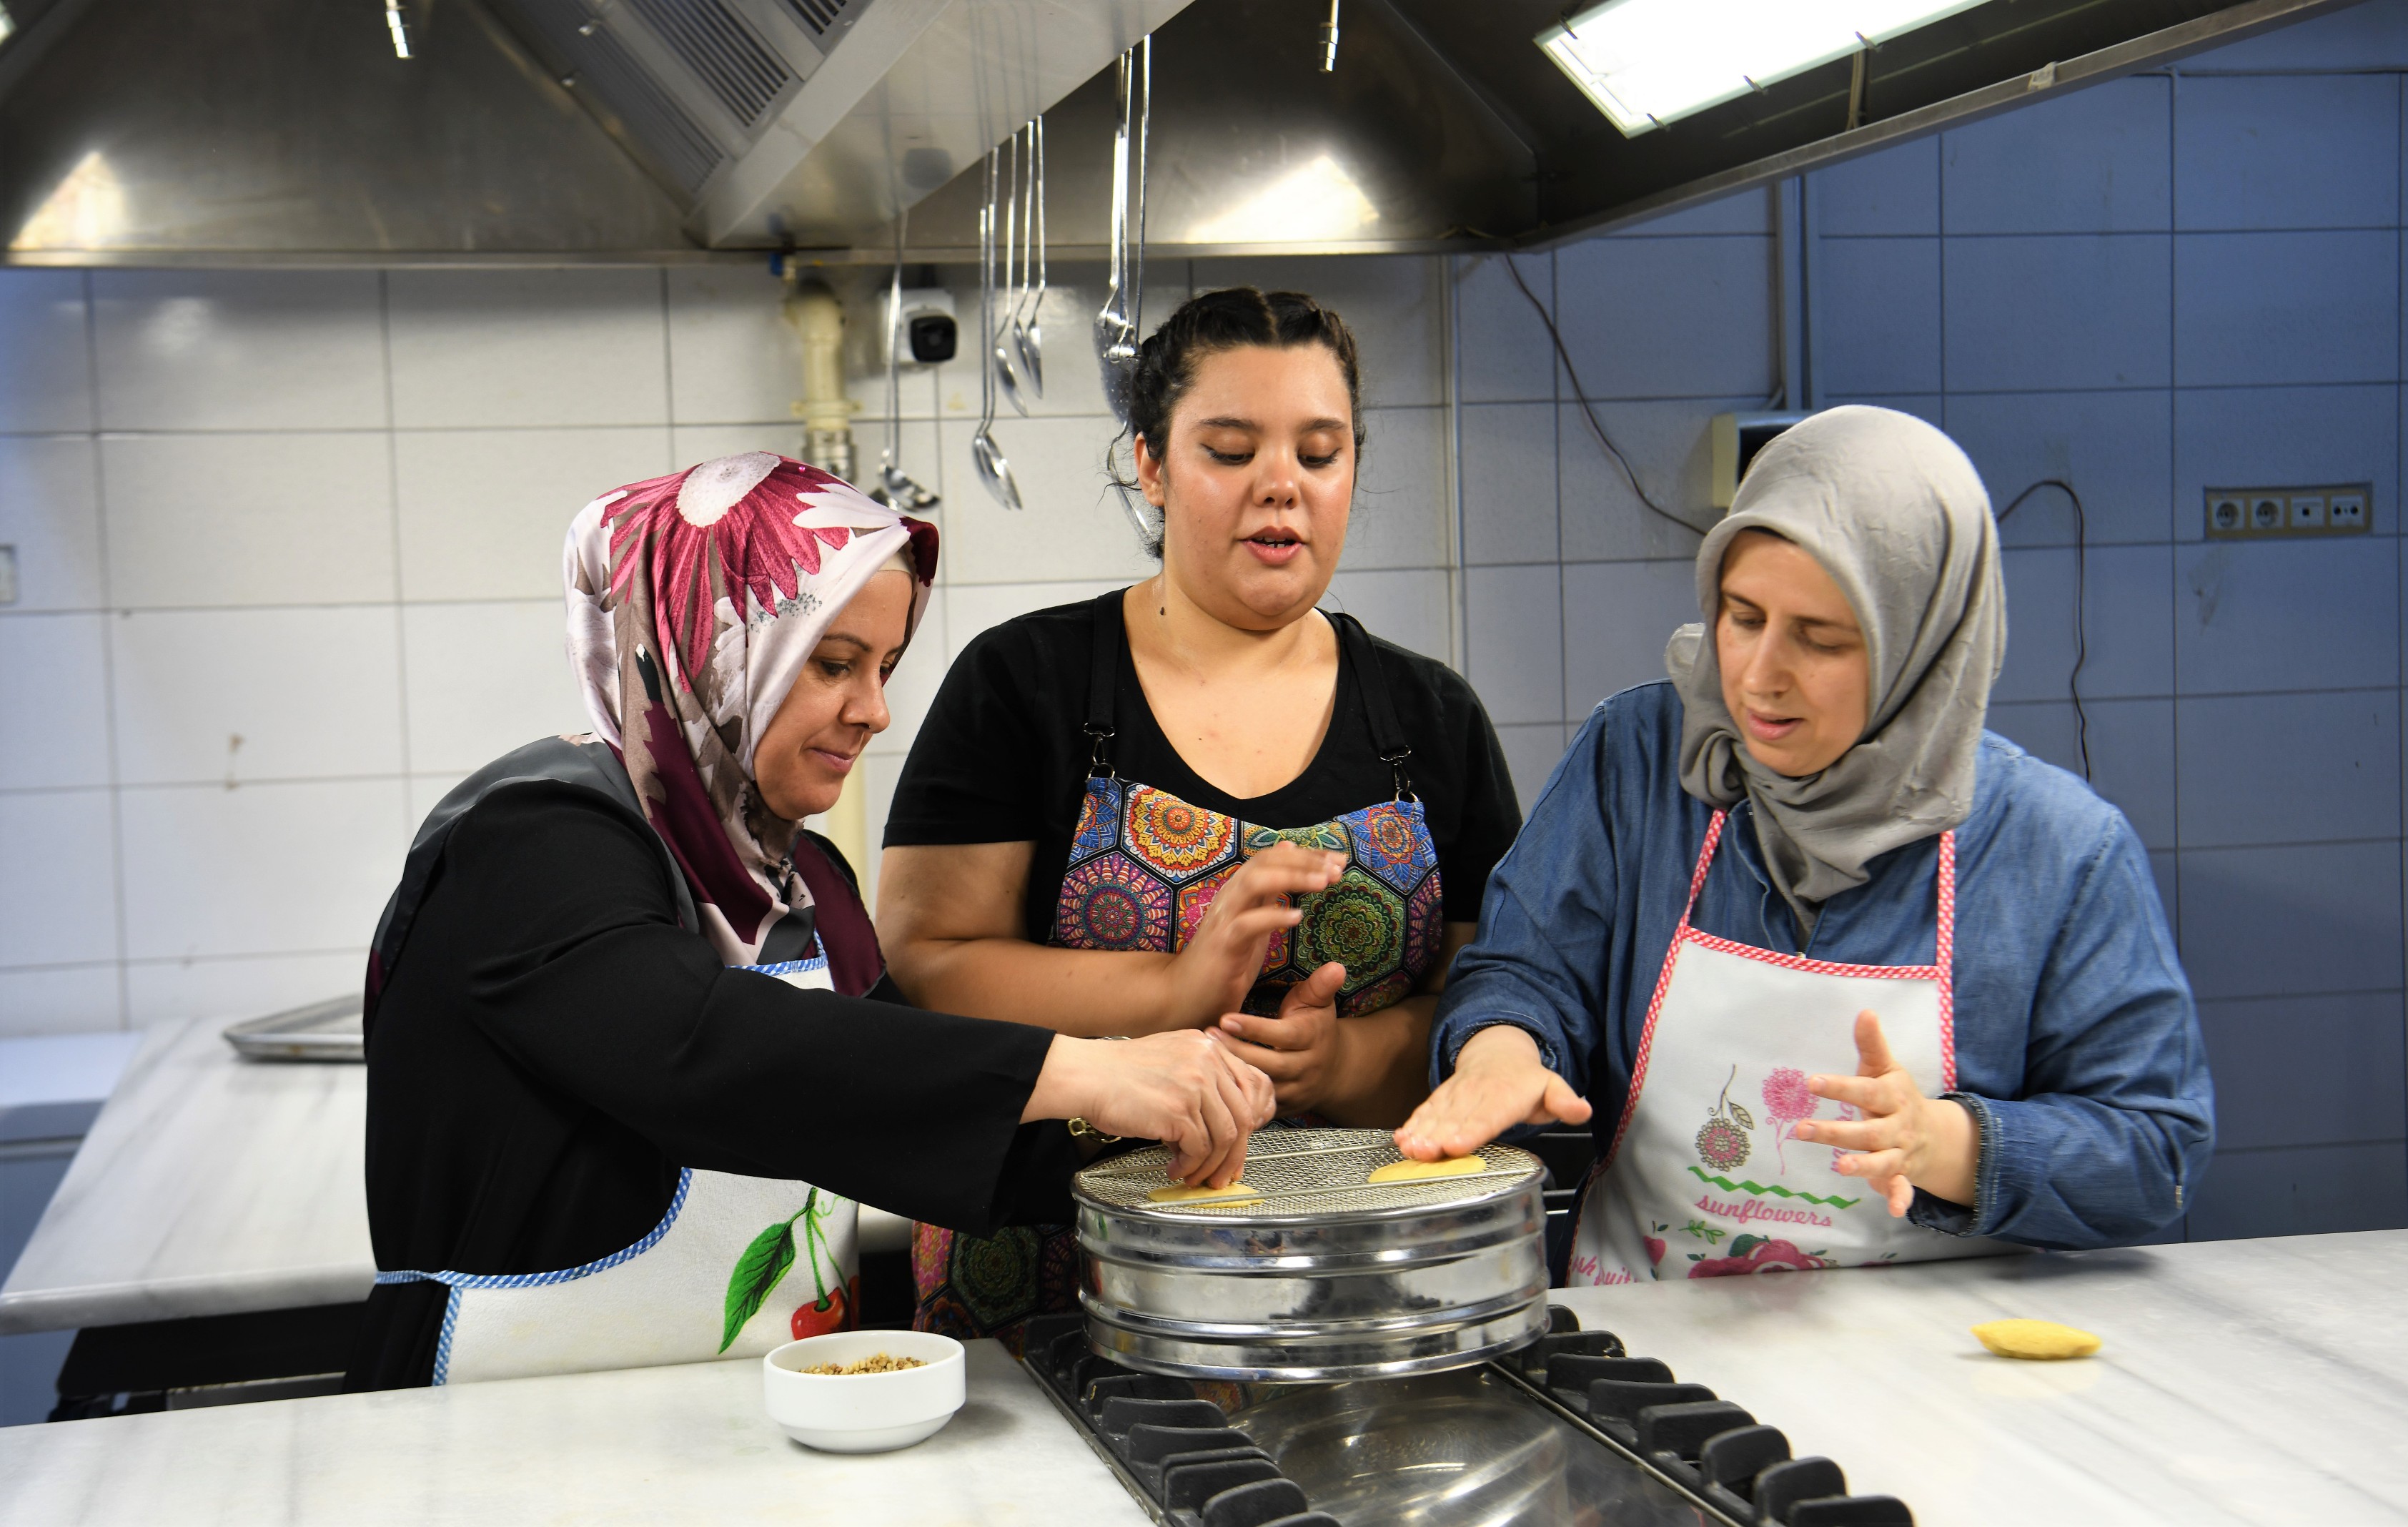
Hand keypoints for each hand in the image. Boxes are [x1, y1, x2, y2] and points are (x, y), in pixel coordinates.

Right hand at [1022, 1030, 1275, 1186]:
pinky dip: (1189, 1166)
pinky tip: (1175, 1170)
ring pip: (1225, 1137)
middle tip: (1224, 1175)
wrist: (1086, 1075)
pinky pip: (1199, 1149)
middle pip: (1242, 1116)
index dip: (1254, 1121)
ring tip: (1194, 1176)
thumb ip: (1200, 1082)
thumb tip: (1221, 1129)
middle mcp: (1206, 1061)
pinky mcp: (1178, 1110)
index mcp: (1207, 1047)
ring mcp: (1194, 1085)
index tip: (1242, 1144)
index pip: (1252, 1086)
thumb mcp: (1170, 1060)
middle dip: (1235, 1154)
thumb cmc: (1119, 1074)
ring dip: (1210, 1165)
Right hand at [1163, 844, 1345, 1028]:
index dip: (1306, 854)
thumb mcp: (1253, 920)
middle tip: (1338, 867)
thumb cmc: (1225, 960)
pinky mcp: (1222, 945)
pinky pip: (1247, 924)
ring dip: (1292, 878)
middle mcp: (1230, 897)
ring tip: (1323, 882)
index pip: (1272, 857)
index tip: (1338, 859)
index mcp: (1239, 891)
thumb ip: (1270, 890)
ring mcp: (1224, 919)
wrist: (1186, 995)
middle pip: (1265, 862)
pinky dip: (1273, 916)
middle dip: (1305, 861)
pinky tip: (1297, 917)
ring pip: (1255, 883)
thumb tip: (1287, 851)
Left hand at [1210, 961, 1346, 1113]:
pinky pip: (1258, 1105)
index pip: (1282, 1035)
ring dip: (1232, 1073)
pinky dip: (1237, 1094)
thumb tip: (1336, 967)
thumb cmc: (1316, 1026)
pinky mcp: (1284, 1107)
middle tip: (1208, 1036)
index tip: (1225, 1019)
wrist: (1335, 1070)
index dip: (1254, 1029)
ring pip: (1261, 1087)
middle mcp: (1305, 1067)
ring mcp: (1295, 1091)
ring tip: (1205, 1056)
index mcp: (1311, 1038)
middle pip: (1268, 1064)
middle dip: (1236, 1051)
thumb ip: (1321, 985)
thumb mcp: (1319, 1003)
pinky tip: (1215, 1079)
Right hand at [1392, 1024, 1590, 1160]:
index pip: (1487, 1116)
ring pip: (1436, 1116)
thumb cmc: (1525, 1080)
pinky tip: (1402, 1140)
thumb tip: (1582, 1110)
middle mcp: (1476, 1094)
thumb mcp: (1551, 1086)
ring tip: (1409, 1147)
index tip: (1457, 1144)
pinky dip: (1412, 1125)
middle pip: (1456, 1119)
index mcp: (1505, 1095)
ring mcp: (1456, 1096)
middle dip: (1438, 1137)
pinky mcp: (1441, 1099)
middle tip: (1424, 1152)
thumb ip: (1564, 1102)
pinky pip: (1425, 1111)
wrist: (1496, 1052)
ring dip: (1421, 1133)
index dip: (1471, 1130)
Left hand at [1794, 1011, 1978, 1215]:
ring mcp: (1900, 1152)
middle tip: (1800, 1129)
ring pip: (1882, 1160)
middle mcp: (1897, 1126)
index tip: (1811, 1082)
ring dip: (1864, 1165)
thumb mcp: (1885, 1069)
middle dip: (1836, 1131)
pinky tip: (1894, 1211)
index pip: (1865, 1092)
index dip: (1840, 1088)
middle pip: (1867, 1130)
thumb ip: (1871, 1044)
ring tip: (1841, 1166)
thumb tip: (1865, 1011)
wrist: (1933, 1133)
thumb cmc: (1895, 1095)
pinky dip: (1900, 1199)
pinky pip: (1903, 1188)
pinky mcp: (1900, 1175)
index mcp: (1892, 1096)